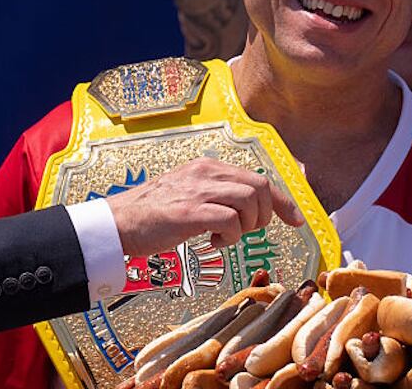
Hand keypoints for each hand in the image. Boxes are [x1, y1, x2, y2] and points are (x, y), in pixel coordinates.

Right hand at [104, 157, 303, 256]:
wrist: (116, 222)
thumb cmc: (151, 213)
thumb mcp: (188, 192)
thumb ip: (216, 194)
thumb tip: (246, 208)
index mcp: (208, 167)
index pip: (258, 178)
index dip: (282, 200)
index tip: (295, 219)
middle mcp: (207, 173)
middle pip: (261, 186)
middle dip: (267, 214)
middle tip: (251, 231)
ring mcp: (198, 191)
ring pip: (249, 200)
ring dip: (248, 225)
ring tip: (228, 236)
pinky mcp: (189, 212)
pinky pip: (229, 221)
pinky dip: (230, 236)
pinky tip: (213, 243)